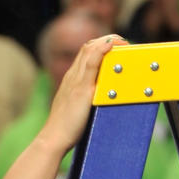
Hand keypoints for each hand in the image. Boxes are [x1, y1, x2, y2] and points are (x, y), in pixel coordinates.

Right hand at [42, 34, 128, 153]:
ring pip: (89, 50)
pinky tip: (111, 45)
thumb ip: (85, 99)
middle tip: (124, 43)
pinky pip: (91, 63)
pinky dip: (101, 50)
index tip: (116, 47)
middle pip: (88, 47)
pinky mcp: (81, 89)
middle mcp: (72, 76)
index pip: (85, 52)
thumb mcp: (75, 107)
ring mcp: (76, 81)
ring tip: (123, 43)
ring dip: (108, 42)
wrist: (54, 137)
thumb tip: (101, 100)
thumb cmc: (65, 127)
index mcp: (71, 79)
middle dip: (108, 40)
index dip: (101, 45)